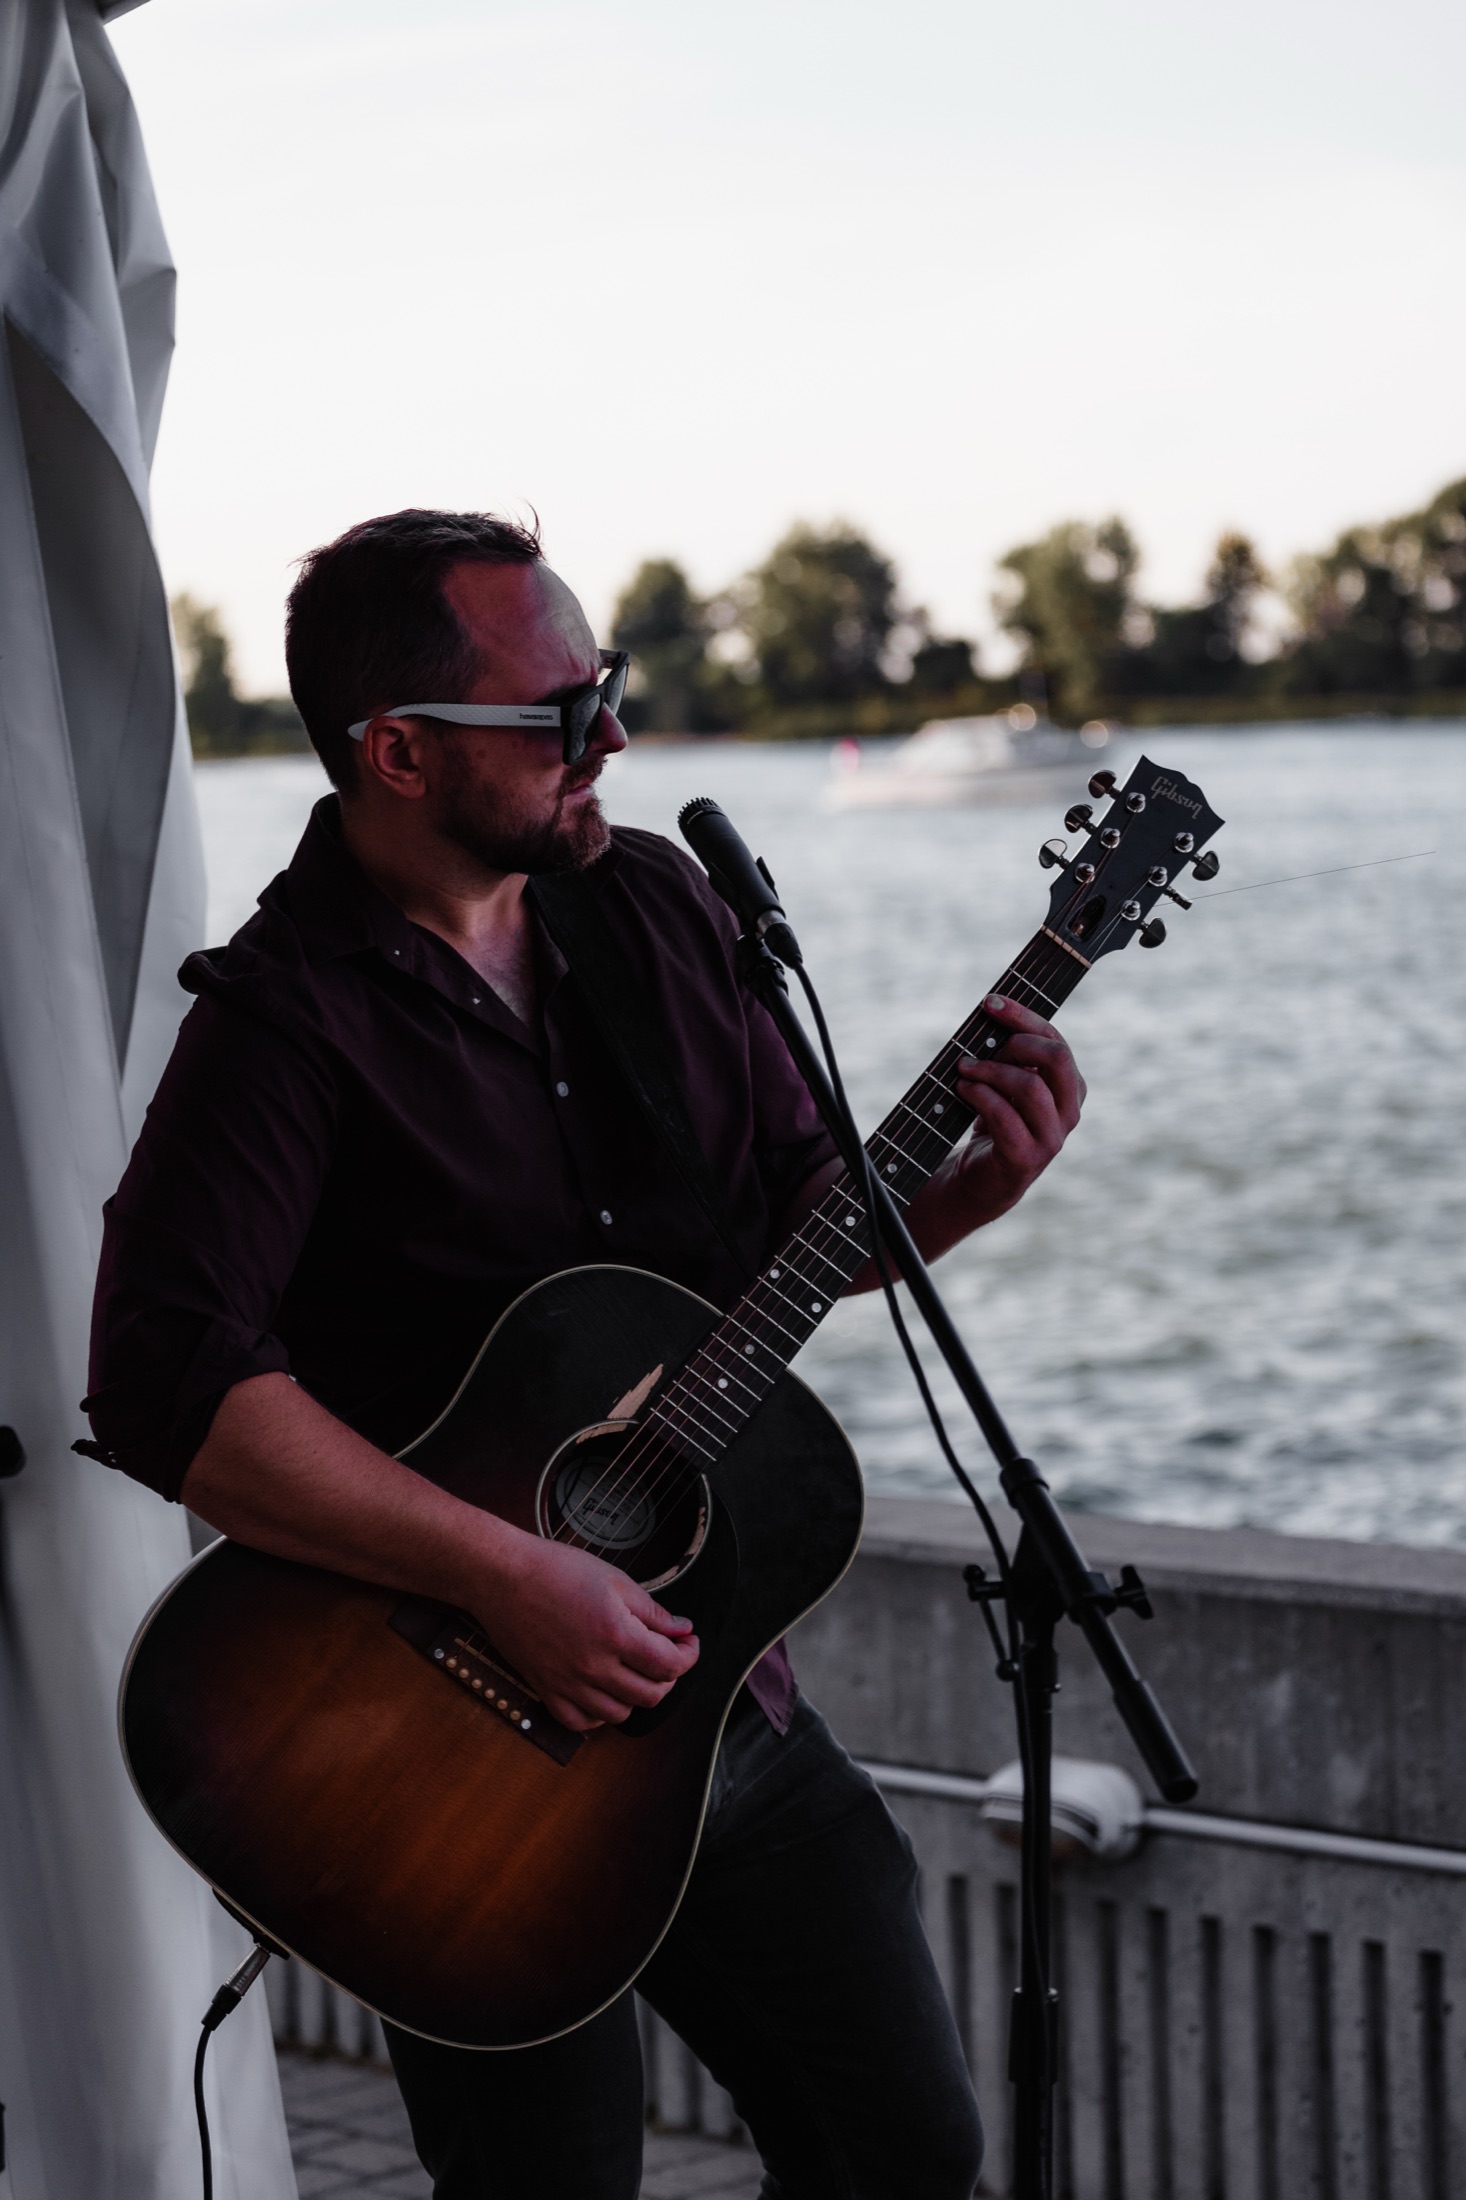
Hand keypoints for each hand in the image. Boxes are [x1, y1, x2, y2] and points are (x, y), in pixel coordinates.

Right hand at [474, 1532, 699, 1732]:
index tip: (689, 1642)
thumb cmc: (556, 1570)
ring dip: (636, 1696)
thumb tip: (681, 1630)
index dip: (689, 1655)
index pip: (670, 1665)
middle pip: (650, 1695)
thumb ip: (652, 1611)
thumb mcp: (615, 1579)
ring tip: (636, 1672)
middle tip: (667, 1655)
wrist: (503, 1577)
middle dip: (669, 1676)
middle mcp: (594, 1667)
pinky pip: (580, 1722)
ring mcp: (568, 1683)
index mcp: (616, 1634)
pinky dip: (598, 1716)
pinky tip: (603, 1693)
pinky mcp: (546, 1690)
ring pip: (619, 1714)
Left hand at [946, 992, 1085, 1224]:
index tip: (989, 1002)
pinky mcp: (1027, 1157)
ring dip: (991, 1071)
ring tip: (964, 1069)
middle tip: (982, 1047)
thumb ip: (1009, 1053)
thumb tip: (993, 1011)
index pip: (1056, 1040)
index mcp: (1070, 1087)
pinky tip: (963, 1089)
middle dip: (1016, 1042)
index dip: (1023, 1016)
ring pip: (1030, 1087)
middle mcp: (1069, 1111)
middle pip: (1057, 1058)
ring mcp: (1052, 1137)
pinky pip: (1007, 1117)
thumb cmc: (994, 1122)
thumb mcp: (1005, 1082)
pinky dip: (981, 1097)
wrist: (981, 1178)